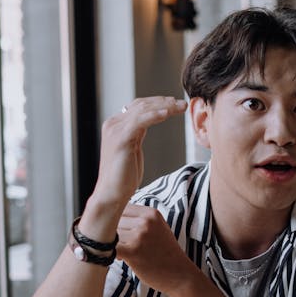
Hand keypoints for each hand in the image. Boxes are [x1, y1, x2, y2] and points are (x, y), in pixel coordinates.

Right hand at [83, 97, 186, 236]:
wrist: (111, 194)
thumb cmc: (123, 176)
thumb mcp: (132, 149)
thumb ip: (137, 134)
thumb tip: (147, 123)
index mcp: (115, 125)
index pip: (138, 106)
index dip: (158, 103)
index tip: (175, 104)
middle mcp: (113, 124)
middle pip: (142, 105)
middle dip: (164, 102)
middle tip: (183, 104)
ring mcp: (115, 130)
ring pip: (143, 110)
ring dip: (165, 107)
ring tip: (181, 107)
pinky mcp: (121, 139)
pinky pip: (140, 121)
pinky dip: (155, 115)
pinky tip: (168, 113)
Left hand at [116, 203, 195, 294]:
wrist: (180, 275)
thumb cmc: (164, 253)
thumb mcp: (157, 228)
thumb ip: (137, 219)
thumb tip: (107, 215)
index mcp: (151, 213)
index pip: (118, 208)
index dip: (115, 221)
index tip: (121, 231)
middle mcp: (146, 221)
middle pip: (112, 220)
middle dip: (112, 232)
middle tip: (124, 245)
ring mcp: (140, 235)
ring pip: (109, 233)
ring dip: (111, 244)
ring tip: (124, 253)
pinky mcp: (133, 251)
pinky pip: (109, 247)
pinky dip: (109, 253)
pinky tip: (120, 258)